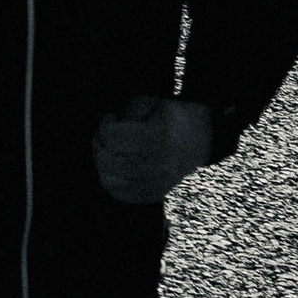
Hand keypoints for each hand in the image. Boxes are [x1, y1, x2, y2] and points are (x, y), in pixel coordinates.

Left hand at [92, 94, 213, 204]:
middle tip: (104, 134)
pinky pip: (120, 195)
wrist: (198, 139)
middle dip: (99, 145)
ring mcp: (158, 184)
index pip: (114, 139)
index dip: (104, 126)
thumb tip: (112, 127)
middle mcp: (159, 165)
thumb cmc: (170, 116)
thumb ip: (130, 112)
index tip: (111, 117)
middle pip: (110, 162)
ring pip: (111, 182)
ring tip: (109, 150)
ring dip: (102, 164)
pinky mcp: (155, 195)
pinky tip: (115, 165)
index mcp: (159, 138)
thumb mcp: (152, 102)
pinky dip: (110, 180)